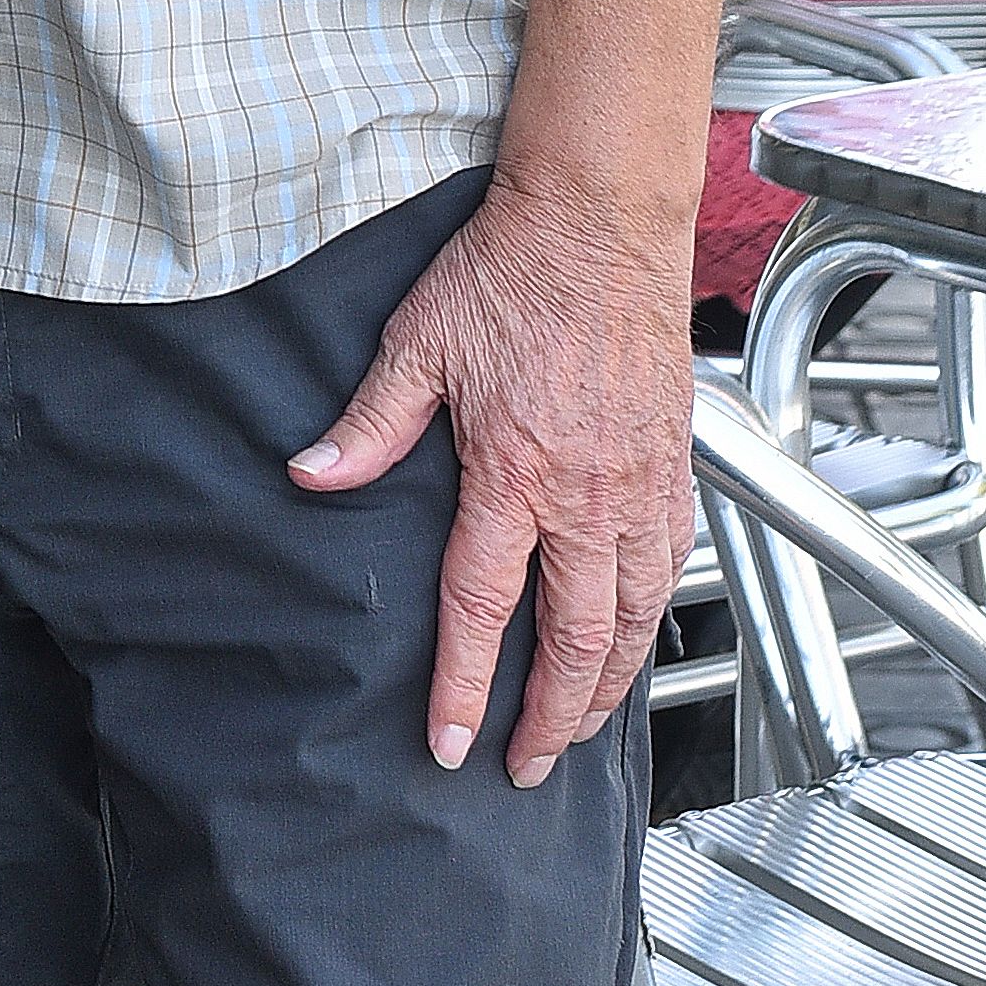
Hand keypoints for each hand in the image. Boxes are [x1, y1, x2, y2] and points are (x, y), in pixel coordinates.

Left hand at [289, 170, 694, 784]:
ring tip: (577, 729)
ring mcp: (639, 485)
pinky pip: (671, 565)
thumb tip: (311, 475)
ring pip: (634, 617)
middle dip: (549, 717)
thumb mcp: (417, 343)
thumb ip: (369, 424)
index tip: (451, 743)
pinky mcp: (674, 467)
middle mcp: (585, 494)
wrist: (599, 220)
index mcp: (513, 472)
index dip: (465, 686)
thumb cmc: (510, 272)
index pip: (483, 607)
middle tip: (523, 765)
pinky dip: (653, 620)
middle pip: (575, 639)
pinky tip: (634, 640)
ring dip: (607, 687)